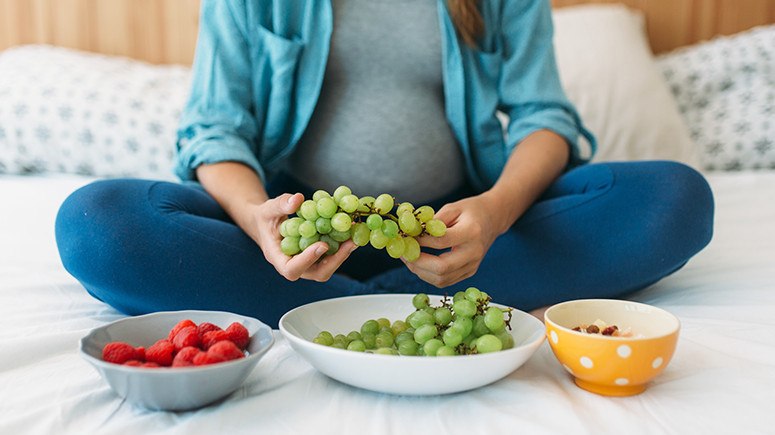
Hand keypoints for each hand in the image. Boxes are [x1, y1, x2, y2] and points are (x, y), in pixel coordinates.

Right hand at [240, 193, 356, 281]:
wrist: (267, 223)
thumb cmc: (265, 218)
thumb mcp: (268, 208)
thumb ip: (281, 205)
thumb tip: (298, 199)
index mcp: (278, 258)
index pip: (291, 269)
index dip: (307, 260)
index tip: (322, 245)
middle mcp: (294, 265)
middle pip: (317, 273)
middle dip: (336, 260)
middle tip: (351, 243)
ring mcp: (307, 263)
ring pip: (328, 267)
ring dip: (343, 254)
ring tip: (355, 236)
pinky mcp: (317, 257)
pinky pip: (331, 256)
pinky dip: (342, 245)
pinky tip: (352, 231)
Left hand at [403, 194, 501, 287]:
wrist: (493, 219)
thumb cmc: (471, 211)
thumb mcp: (453, 207)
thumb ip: (434, 220)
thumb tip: (412, 232)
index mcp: (471, 232)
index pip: (441, 242)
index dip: (421, 241)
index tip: (406, 236)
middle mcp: (473, 252)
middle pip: (442, 268)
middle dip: (418, 262)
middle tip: (404, 253)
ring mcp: (473, 266)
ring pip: (442, 279)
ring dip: (420, 271)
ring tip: (408, 258)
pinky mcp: (469, 272)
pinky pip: (445, 281)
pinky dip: (428, 275)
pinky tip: (419, 263)